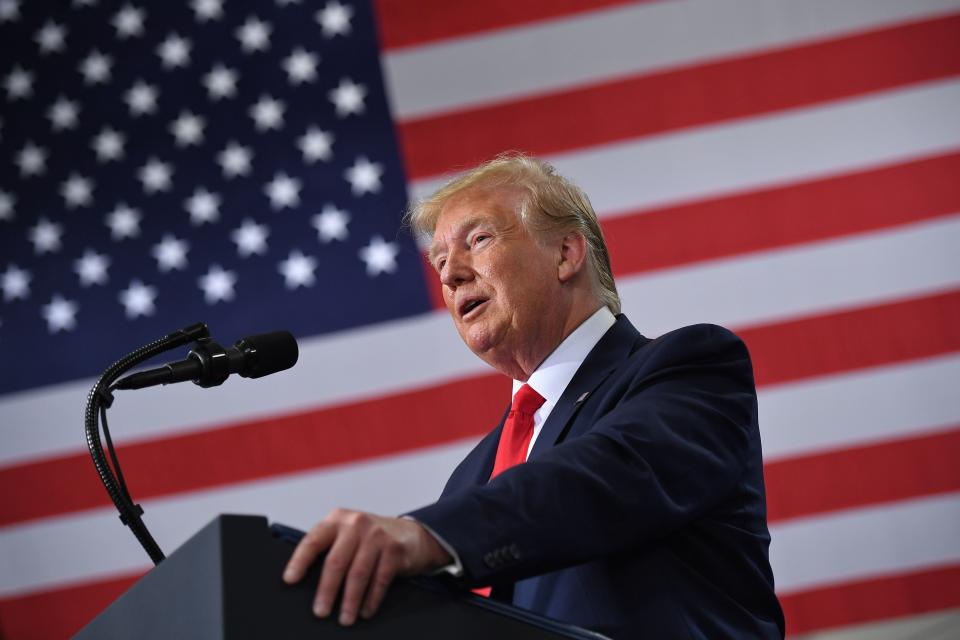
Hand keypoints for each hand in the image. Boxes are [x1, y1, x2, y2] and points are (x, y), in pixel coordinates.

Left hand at [282, 509, 451, 625]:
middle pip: (336, 561)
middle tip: (321, 611)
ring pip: (358, 574)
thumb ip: (329, 548)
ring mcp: (377, 535)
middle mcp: (356, 524)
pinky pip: (380, 579)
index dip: (300, 561)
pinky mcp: (394, 549)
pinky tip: (365, 610)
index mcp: (337, 520)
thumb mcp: (347, 534)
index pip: (313, 540)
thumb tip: (306, 579)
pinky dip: (371, 599)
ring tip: (345, 618)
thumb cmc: (370, 538)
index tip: (290, 579)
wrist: (410, 534)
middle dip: (327, 591)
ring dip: (350, 601)